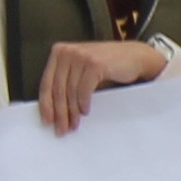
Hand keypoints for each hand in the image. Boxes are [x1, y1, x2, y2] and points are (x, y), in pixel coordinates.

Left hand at [35, 38, 171, 132]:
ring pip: (70, 92)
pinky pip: (84, 90)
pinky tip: (86, 111)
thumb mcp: (80, 69)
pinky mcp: (94, 64)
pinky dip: (83, 103)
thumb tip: (53, 109)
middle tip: (61, 128)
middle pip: (58, 89)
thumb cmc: (107, 65)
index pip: (46, 83)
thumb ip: (66, 81)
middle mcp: (68, 52)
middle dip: (60, 113)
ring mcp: (81, 56)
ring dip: (72, 112)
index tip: (47, 121)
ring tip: (74, 124)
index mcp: (59, 52)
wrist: (134, 56)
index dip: (46, 105)